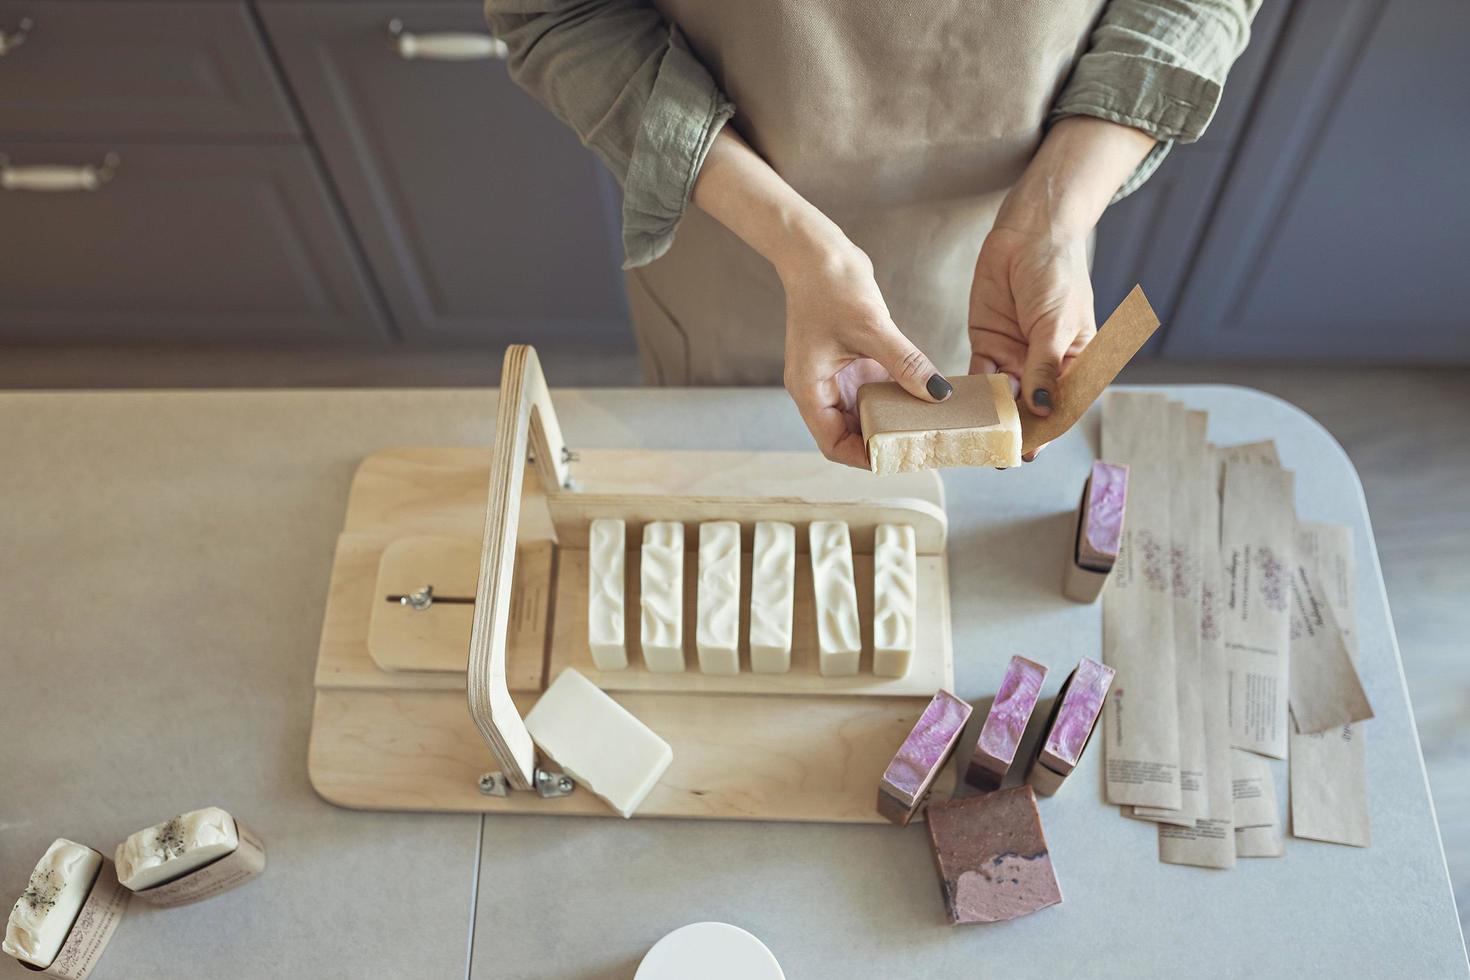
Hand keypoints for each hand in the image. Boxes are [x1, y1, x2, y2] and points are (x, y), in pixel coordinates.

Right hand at [780, 239, 950, 467]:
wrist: (817, 250)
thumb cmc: (830, 286)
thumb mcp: (871, 327)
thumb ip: (905, 363)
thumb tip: (938, 394)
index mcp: (810, 389)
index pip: (832, 444)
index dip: (863, 457)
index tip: (898, 457)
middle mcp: (820, 388)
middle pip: (849, 434)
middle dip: (882, 442)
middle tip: (920, 445)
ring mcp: (836, 375)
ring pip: (864, 413)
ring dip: (892, 420)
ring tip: (926, 426)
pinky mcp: (852, 360)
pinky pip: (875, 390)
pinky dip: (896, 396)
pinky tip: (922, 396)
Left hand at [968, 221, 1095, 457]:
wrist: (1028, 233)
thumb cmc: (1057, 274)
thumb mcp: (1056, 323)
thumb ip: (1044, 367)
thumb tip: (1040, 408)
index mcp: (1075, 364)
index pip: (1062, 406)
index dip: (1046, 431)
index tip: (1029, 451)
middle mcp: (1044, 367)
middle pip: (1029, 408)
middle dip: (1013, 430)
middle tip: (995, 454)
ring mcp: (1015, 356)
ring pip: (1001, 397)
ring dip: (988, 416)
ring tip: (973, 437)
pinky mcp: (988, 344)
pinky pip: (978, 376)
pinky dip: (969, 393)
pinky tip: (959, 409)